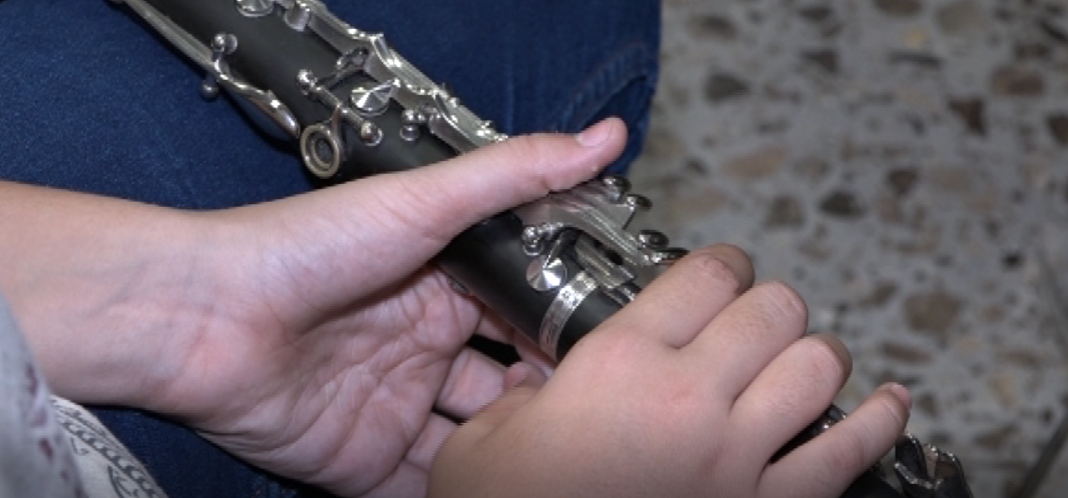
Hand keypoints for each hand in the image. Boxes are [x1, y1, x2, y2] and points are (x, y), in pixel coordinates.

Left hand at [6, 119, 625, 496]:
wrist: (204, 318)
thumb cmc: (301, 249)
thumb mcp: (422, 202)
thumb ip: (514, 176)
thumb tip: (602, 138)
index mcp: (439, 288)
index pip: (522, 315)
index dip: (565, 331)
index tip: (614, 348)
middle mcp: (421, 348)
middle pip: (508, 382)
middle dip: (547, 396)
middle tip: (592, 412)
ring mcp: (395, 407)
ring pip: (477, 440)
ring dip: (512, 449)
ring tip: (558, 456)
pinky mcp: (365, 461)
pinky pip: (426, 485)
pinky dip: (463, 489)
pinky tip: (501, 485)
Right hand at [429, 245, 910, 497]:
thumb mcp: (481, 444)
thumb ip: (517, 397)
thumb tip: (536, 382)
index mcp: (619, 366)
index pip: (705, 276)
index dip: (719, 263)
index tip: (719, 270)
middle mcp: (689, 400)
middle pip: (773, 310)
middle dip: (767, 303)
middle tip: (753, 314)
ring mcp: (738, 458)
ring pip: (818, 366)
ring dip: (814, 351)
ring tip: (802, 353)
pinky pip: (848, 453)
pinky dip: (878, 422)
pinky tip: (886, 403)